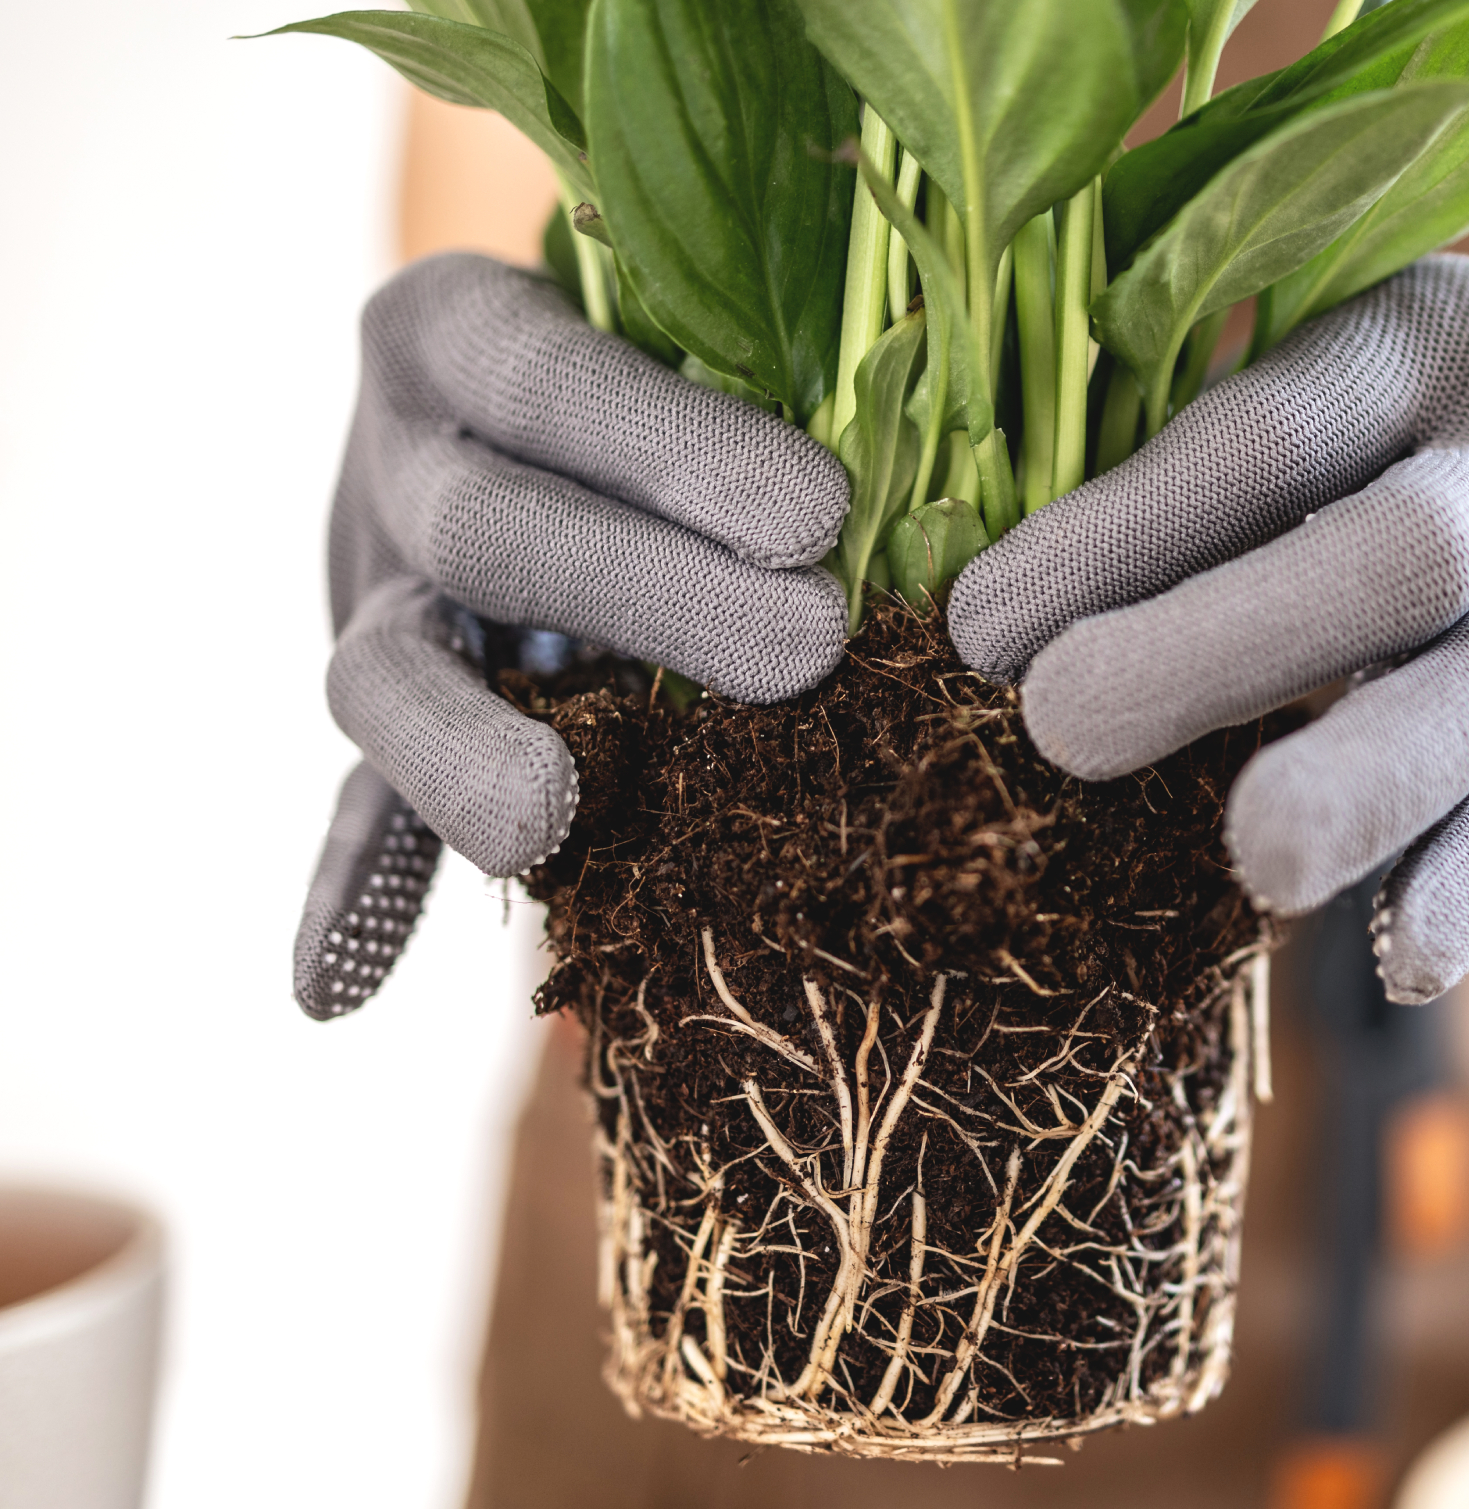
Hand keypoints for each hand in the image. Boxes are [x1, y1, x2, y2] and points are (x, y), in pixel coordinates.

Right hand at [295, 253, 849, 1019]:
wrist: (520, 401)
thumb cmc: (659, 347)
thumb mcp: (686, 314)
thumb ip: (755, 363)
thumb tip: (892, 479)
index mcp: (455, 330)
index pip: (550, 377)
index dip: (675, 448)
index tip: (817, 515)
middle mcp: (398, 462)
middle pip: (482, 533)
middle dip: (646, 597)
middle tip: (808, 650)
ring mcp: (376, 595)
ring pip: (384, 677)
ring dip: (470, 754)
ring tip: (542, 820)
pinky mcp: (393, 705)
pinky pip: (355, 802)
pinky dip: (351, 888)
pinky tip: (332, 989)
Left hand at [949, 255, 1468, 1001]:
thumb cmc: (1366, 430)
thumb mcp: (1296, 382)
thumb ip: (1173, 464)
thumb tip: (982, 614)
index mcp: (1414, 345)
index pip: (1265, 437)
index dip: (1122, 529)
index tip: (978, 628)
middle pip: (1400, 554)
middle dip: (1227, 644)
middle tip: (1064, 725)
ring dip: (1372, 782)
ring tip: (1260, 865)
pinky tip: (1400, 959)